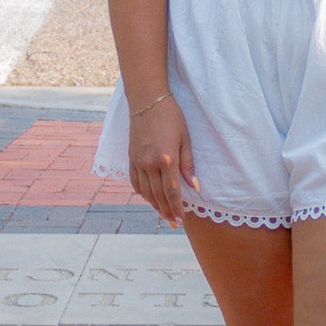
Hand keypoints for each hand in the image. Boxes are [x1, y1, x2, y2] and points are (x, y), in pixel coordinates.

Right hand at [127, 94, 198, 228]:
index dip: (177, 208)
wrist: (147, 100)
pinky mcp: (131, 158)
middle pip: (158, 195)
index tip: (182, 220)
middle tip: (174, 224)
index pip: (172, 192)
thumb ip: (188, 164)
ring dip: (155, 206)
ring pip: (146, 192)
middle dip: (167, 212)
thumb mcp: (185, 138)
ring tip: (164, 216)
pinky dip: (142, 193)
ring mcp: (138, 162)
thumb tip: (195, 187)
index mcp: (166, 159)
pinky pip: (135, 182)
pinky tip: (149, 199)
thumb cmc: (171, 116)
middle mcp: (149, 164)